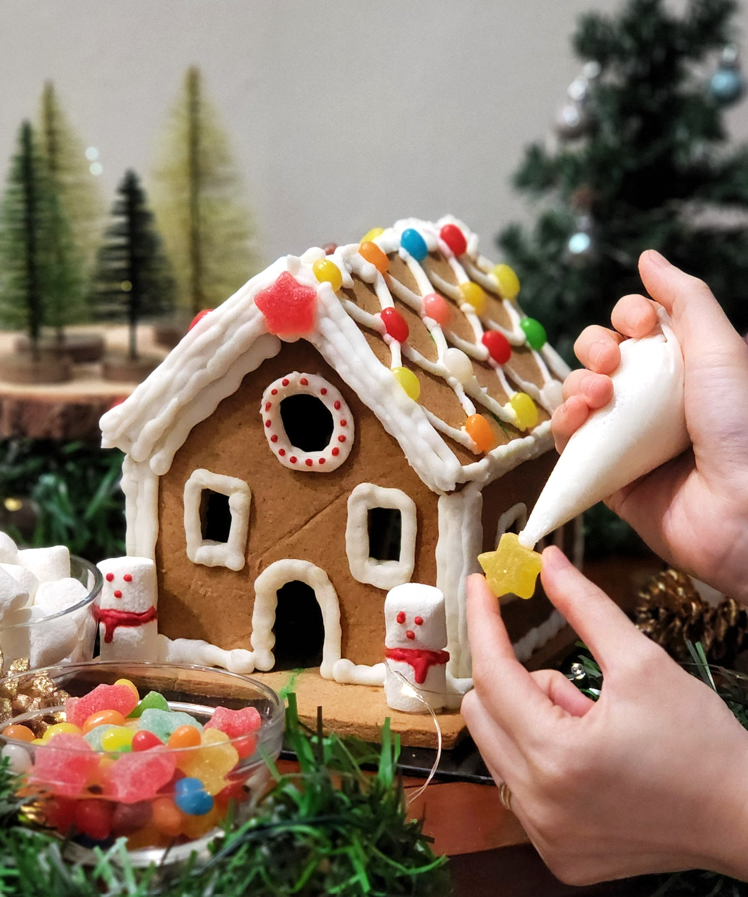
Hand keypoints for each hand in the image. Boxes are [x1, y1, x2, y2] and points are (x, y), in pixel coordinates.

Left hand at [461, 552, 747, 884]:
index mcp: (556, 756)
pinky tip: (594, 764)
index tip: (477, 584)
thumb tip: (546, 560)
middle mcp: (537, 804)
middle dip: (519, 682)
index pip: (494, 673)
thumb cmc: (700, 740)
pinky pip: (519, 784)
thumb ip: (585, 606)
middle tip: (579, 687)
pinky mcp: (556, 854)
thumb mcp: (642, 662)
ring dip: (532, 720)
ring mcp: (544, 835)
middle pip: (484, 711)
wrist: (744, 819)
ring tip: (596, 730)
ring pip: (499, 746)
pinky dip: (542, 758)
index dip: (483, 622)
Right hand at [552, 250, 747, 600]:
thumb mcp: (721, 348)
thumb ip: (685, 298)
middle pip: (599, 357)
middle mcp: (651, 400)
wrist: (740, 508)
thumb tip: (648, 257)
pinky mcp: (603, 474)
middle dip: (596, 347)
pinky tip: (579, 415)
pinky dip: (565, 420)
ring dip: (578, 382)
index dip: (628, 317)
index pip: (636, 329)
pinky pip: (568, 440)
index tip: (639, 323)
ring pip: (577, 394)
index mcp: (682, 369)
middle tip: (613, 360)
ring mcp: (625, 437)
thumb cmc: (741, 427)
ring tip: (599, 393)